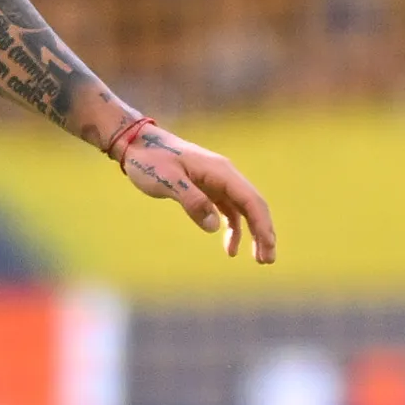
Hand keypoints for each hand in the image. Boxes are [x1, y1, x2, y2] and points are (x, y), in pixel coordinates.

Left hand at [117, 125, 276, 262]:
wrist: (136, 144)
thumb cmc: (150, 160)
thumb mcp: (167, 180)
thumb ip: (192, 200)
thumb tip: (215, 226)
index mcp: (220, 171)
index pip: (250, 199)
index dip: (262, 224)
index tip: (268, 247)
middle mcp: (224, 175)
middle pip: (253, 205)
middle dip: (264, 232)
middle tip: (267, 259)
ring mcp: (217, 182)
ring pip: (243, 209)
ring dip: (253, 233)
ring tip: (258, 259)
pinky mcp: (207, 188)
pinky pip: (228, 210)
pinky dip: (233, 229)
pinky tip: (230, 248)